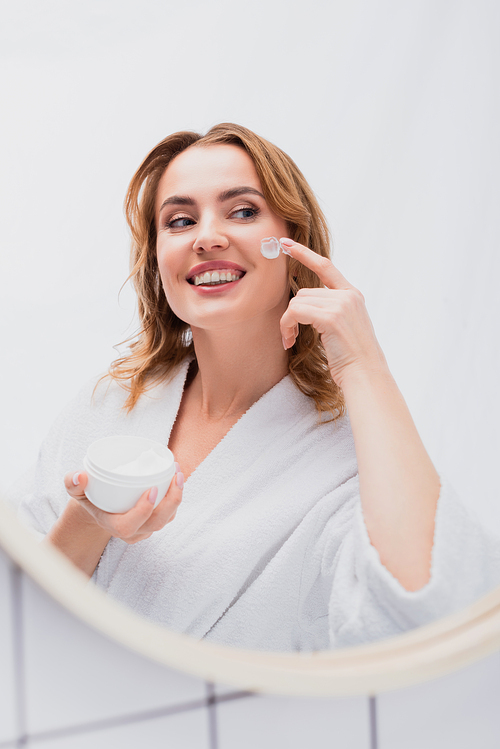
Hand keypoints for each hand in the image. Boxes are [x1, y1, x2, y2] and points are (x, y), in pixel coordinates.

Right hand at [63, 467, 183, 544]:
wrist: (99, 505)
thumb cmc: (89, 496)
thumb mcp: (76, 490)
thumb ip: (72, 482)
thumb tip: (80, 476)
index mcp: (112, 525)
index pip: (129, 525)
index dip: (143, 511)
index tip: (151, 490)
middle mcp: (131, 531)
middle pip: (156, 523)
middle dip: (170, 502)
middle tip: (174, 477)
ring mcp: (145, 528)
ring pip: (166, 519)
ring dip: (176, 497)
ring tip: (178, 473)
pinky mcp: (154, 521)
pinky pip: (170, 513)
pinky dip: (176, 496)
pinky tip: (177, 477)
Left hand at [279, 238, 387, 387]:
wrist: (366, 375)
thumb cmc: (353, 359)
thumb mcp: (345, 327)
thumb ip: (331, 310)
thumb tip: (302, 304)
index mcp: (353, 295)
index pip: (326, 266)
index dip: (304, 254)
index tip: (287, 244)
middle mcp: (348, 296)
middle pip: (304, 292)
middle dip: (292, 313)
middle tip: (290, 334)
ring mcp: (341, 305)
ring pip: (297, 302)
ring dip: (288, 323)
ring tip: (291, 340)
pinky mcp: (331, 317)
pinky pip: (295, 313)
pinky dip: (287, 327)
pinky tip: (290, 341)